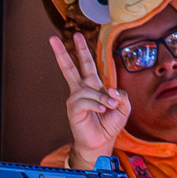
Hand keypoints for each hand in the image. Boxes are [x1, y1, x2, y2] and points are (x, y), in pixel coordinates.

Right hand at [49, 32, 129, 169]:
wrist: (102, 142)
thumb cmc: (110, 124)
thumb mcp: (123, 107)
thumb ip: (122, 96)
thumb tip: (111, 90)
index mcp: (93, 85)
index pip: (86, 64)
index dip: (82, 50)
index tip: (76, 35)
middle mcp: (81, 90)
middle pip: (71, 67)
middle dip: (63, 52)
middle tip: (53, 38)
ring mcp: (76, 99)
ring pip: (89, 89)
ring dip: (101, 97)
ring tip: (108, 107)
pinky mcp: (73, 109)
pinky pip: (85, 101)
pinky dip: (96, 104)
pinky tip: (102, 109)